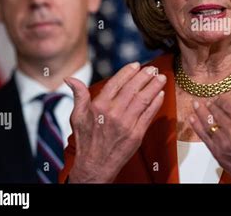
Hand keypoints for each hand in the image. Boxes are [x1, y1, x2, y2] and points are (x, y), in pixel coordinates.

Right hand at [65, 63, 165, 182]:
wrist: (95, 166)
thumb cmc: (86, 141)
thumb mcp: (77, 116)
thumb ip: (79, 95)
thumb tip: (70, 78)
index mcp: (99, 106)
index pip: (116, 82)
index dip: (128, 72)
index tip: (136, 65)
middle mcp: (113, 112)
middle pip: (133, 88)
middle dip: (145, 76)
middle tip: (153, 69)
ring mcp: (127, 123)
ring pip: (144, 99)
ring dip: (154, 86)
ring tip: (161, 78)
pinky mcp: (137, 134)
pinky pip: (149, 114)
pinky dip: (156, 103)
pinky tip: (161, 95)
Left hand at [189, 90, 230, 182]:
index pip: (228, 104)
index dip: (222, 98)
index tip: (221, 97)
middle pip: (216, 111)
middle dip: (211, 104)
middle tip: (208, 100)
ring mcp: (225, 143)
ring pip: (208, 122)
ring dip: (200, 112)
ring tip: (195, 104)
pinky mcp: (218, 153)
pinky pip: (204, 136)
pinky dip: (197, 126)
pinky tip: (192, 119)